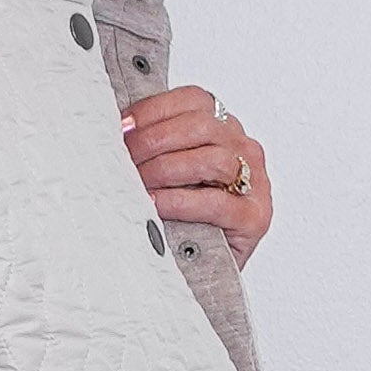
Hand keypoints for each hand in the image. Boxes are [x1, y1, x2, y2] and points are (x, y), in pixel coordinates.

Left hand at [119, 83, 271, 261]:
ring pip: (212, 159)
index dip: (155, 110)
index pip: (194, 101)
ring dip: (166, 169)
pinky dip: (179, 202)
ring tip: (136, 184)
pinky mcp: (254, 217)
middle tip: (124, 158)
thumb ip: (155, 146)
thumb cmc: (182, 219)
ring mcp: (255, 183)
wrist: (201, 270)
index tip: (122, 127)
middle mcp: (243, 149)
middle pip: (202, 126)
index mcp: (224, 129)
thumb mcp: (167, 173)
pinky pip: (216, 202)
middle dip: (154, 140)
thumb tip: (115, 129)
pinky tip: (154, 205)